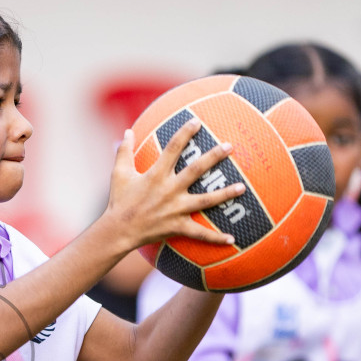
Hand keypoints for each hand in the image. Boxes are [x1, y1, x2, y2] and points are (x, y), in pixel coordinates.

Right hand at [102, 119, 247, 255]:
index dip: (185, 133)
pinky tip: (232, 239)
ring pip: (206, 200)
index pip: (174, 148)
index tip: (197, 122)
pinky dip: (216, 238)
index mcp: (156, 174)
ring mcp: (175, 209)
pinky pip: (200, 234)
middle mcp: (169, 190)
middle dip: (214, 157)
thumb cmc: (119, 201)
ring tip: (242, 187)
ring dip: (225, 194)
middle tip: (229, 146)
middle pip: (196, 170)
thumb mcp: (119, 173)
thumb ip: (124, 151)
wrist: (118, 231)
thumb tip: (127, 132)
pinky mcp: (177, 227)